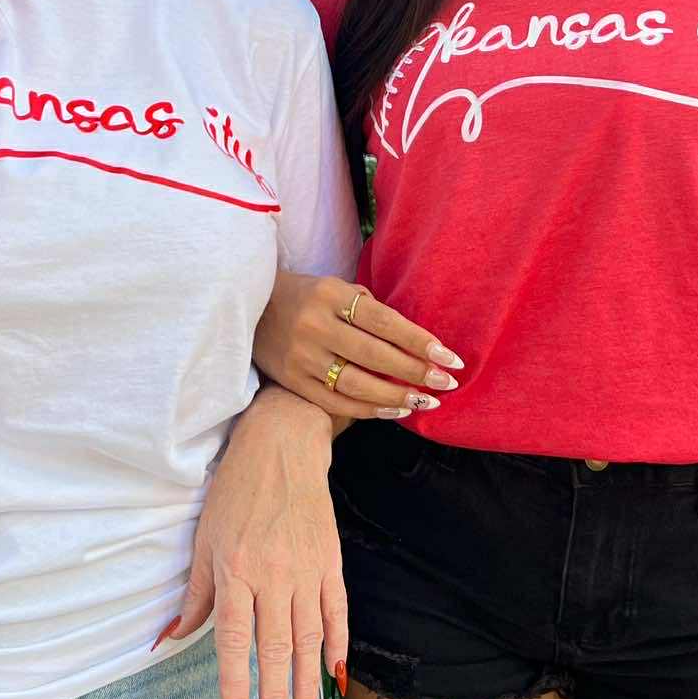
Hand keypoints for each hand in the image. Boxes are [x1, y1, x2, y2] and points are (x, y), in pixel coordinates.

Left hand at [173, 388, 346, 698]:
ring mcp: (307, 569)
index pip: (236, 641)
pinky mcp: (331, 560)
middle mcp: (273, 575)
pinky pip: (337, 611)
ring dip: (307, 686)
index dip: (236, 685)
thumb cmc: (234, 490)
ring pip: (309, 639)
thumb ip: (194, 595)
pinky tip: (336, 678)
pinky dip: (338, 645)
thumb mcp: (203, 538)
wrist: (283, 443)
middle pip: (276, 649)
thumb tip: (167, 640)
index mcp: (235, 570)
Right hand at [253, 273, 464, 421]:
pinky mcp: (291, 381)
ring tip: (424, 401)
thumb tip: (412, 337)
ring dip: (396, 396)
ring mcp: (301, 356)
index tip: (449, 357)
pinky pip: (336, 401)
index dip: (420, 341)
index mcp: (329, 295)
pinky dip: (369, 409)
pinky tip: (394, 411)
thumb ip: (367, 307)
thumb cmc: (303, 297)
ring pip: (357, 383)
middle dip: (416, 371)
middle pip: (375, 354)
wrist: (247, 311)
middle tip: (446, 382)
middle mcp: (315, 325)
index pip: (384, 321)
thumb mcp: (332, 287)